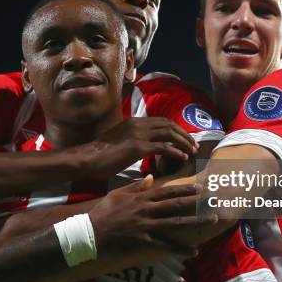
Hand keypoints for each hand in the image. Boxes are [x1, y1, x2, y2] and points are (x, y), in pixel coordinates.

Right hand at [83, 117, 198, 179]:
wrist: (87, 159)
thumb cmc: (100, 155)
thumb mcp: (119, 140)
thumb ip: (133, 139)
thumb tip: (146, 145)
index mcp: (134, 122)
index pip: (162, 121)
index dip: (177, 129)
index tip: (186, 139)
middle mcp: (137, 124)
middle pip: (169, 125)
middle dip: (184, 135)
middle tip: (194, 146)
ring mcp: (138, 135)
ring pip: (169, 134)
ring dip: (183, 142)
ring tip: (191, 152)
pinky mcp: (137, 148)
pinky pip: (163, 148)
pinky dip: (175, 152)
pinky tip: (182, 158)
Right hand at [89, 175, 216, 257]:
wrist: (89, 232)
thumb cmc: (102, 213)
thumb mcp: (117, 194)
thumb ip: (135, 186)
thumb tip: (151, 176)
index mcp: (141, 197)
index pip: (167, 190)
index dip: (185, 188)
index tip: (200, 185)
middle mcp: (146, 209)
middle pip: (176, 204)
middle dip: (197, 201)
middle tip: (214, 198)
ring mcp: (146, 225)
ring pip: (176, 222)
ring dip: (196, 220)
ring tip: (214, 219)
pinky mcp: (143, 241)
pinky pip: (165, 246)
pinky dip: (180, 248)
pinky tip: (194, 250)